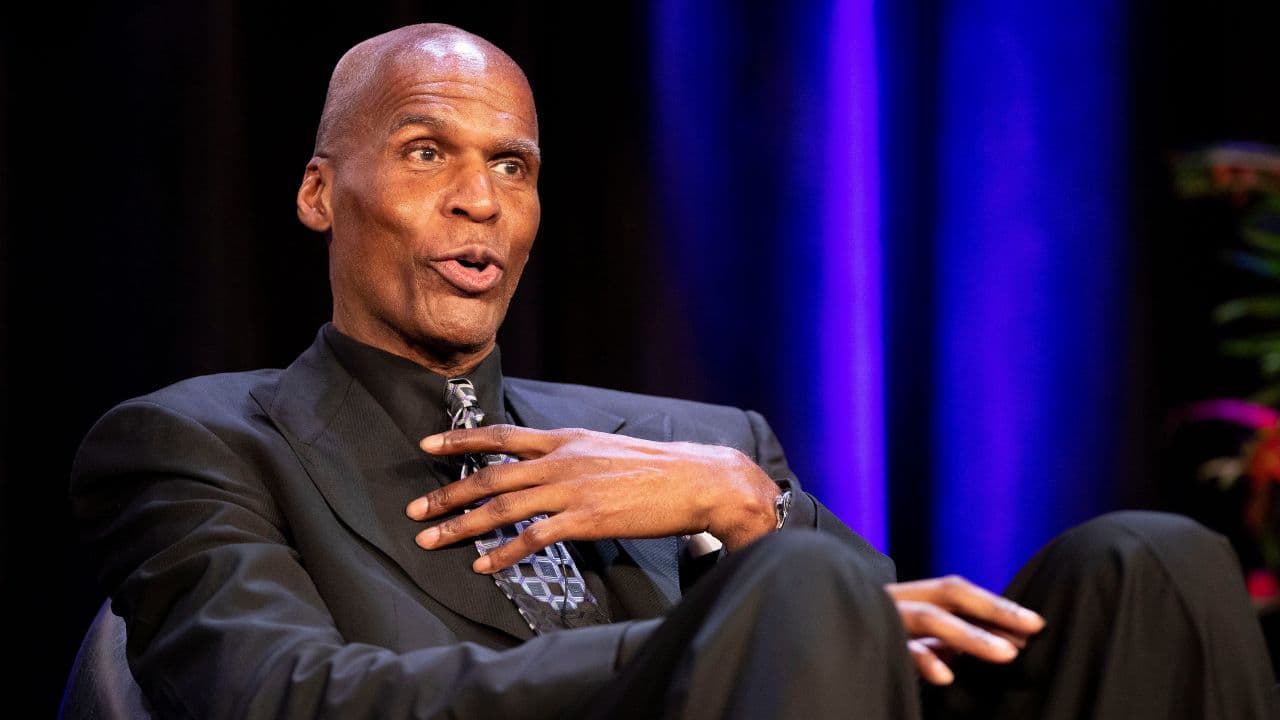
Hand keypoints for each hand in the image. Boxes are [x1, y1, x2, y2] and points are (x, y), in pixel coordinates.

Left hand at [405, 425, 779, 571]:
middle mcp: (560, 460)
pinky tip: (483, 567)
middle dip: (446, 494)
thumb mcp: (604, 447)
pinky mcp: (585, 520)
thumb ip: (570, 453)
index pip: (499, 435)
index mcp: (564, 438)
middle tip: (414, 511)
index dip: (459, 440)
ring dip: (461, 526)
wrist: (696, 479)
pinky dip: (503, 554)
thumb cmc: (654, 468)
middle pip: (489, 475)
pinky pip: (533, 539)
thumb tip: (544, 461)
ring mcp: (570, 490)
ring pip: (501, 508)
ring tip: (432, 540)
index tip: (426, 444)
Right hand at [885, 576, 1045, 684]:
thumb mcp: (913, 641)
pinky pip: (899, 651)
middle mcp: (897, 600)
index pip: (957, 593)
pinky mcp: (871, 642)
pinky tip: (946, 676)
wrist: (809, 653)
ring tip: (1007, 654)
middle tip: (1033, 629)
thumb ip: (946, 640)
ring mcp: (881, 618)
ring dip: (971, 635)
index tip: (1036, 623)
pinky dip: (924, 660)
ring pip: (929, 618)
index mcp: (909, 597)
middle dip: (994, 609)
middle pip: (949, 594)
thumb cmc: (878, 646)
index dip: (996, 604)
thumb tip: (1004, 645)